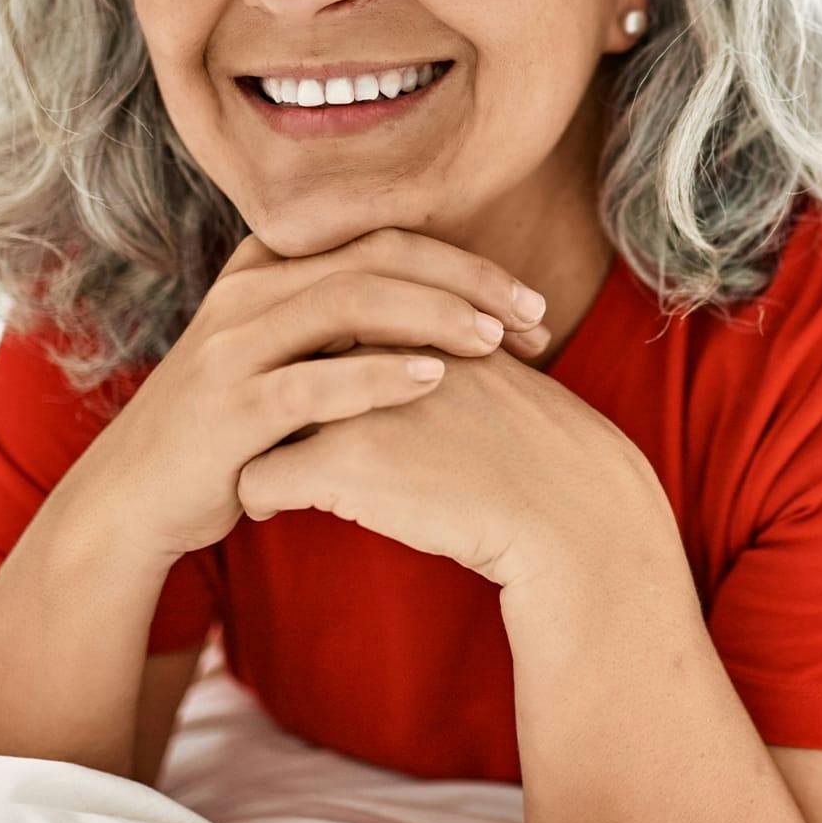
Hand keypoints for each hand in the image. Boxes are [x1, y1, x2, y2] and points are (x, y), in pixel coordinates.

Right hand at [59, 227, 554, 562]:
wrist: (133, 500)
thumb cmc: (234, 430)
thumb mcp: (287, 360)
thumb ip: (347, 324)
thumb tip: (457, 313)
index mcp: (269, 270)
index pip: (384, 238)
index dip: (464, 262)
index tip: (527, 301)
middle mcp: (249, 291)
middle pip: (376, 257)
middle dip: (466, 281)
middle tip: (533, 316)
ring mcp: (232, 346)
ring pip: (347, 301)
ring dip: (432, 315)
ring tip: (496, 339)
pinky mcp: (226, 407)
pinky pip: (312, 380)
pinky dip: (377, 375)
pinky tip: (434, 379)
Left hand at [234, 341, 677, 590]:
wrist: (568, 509)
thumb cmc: (532, 445)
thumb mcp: (480, 365)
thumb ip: (424, 339)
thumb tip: (373, 345)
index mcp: (406, 311)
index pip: (316, 311)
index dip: (298, 348)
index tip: (288, 379)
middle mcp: (372, 341)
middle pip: (277, 351)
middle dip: (264, 381)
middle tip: (259, 420)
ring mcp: (352, 399)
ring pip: (257, 413)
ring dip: (253, 437)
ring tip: (257, 460)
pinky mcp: (342, 464)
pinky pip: (258, 481)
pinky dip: (260, 498)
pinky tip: (273, 511)